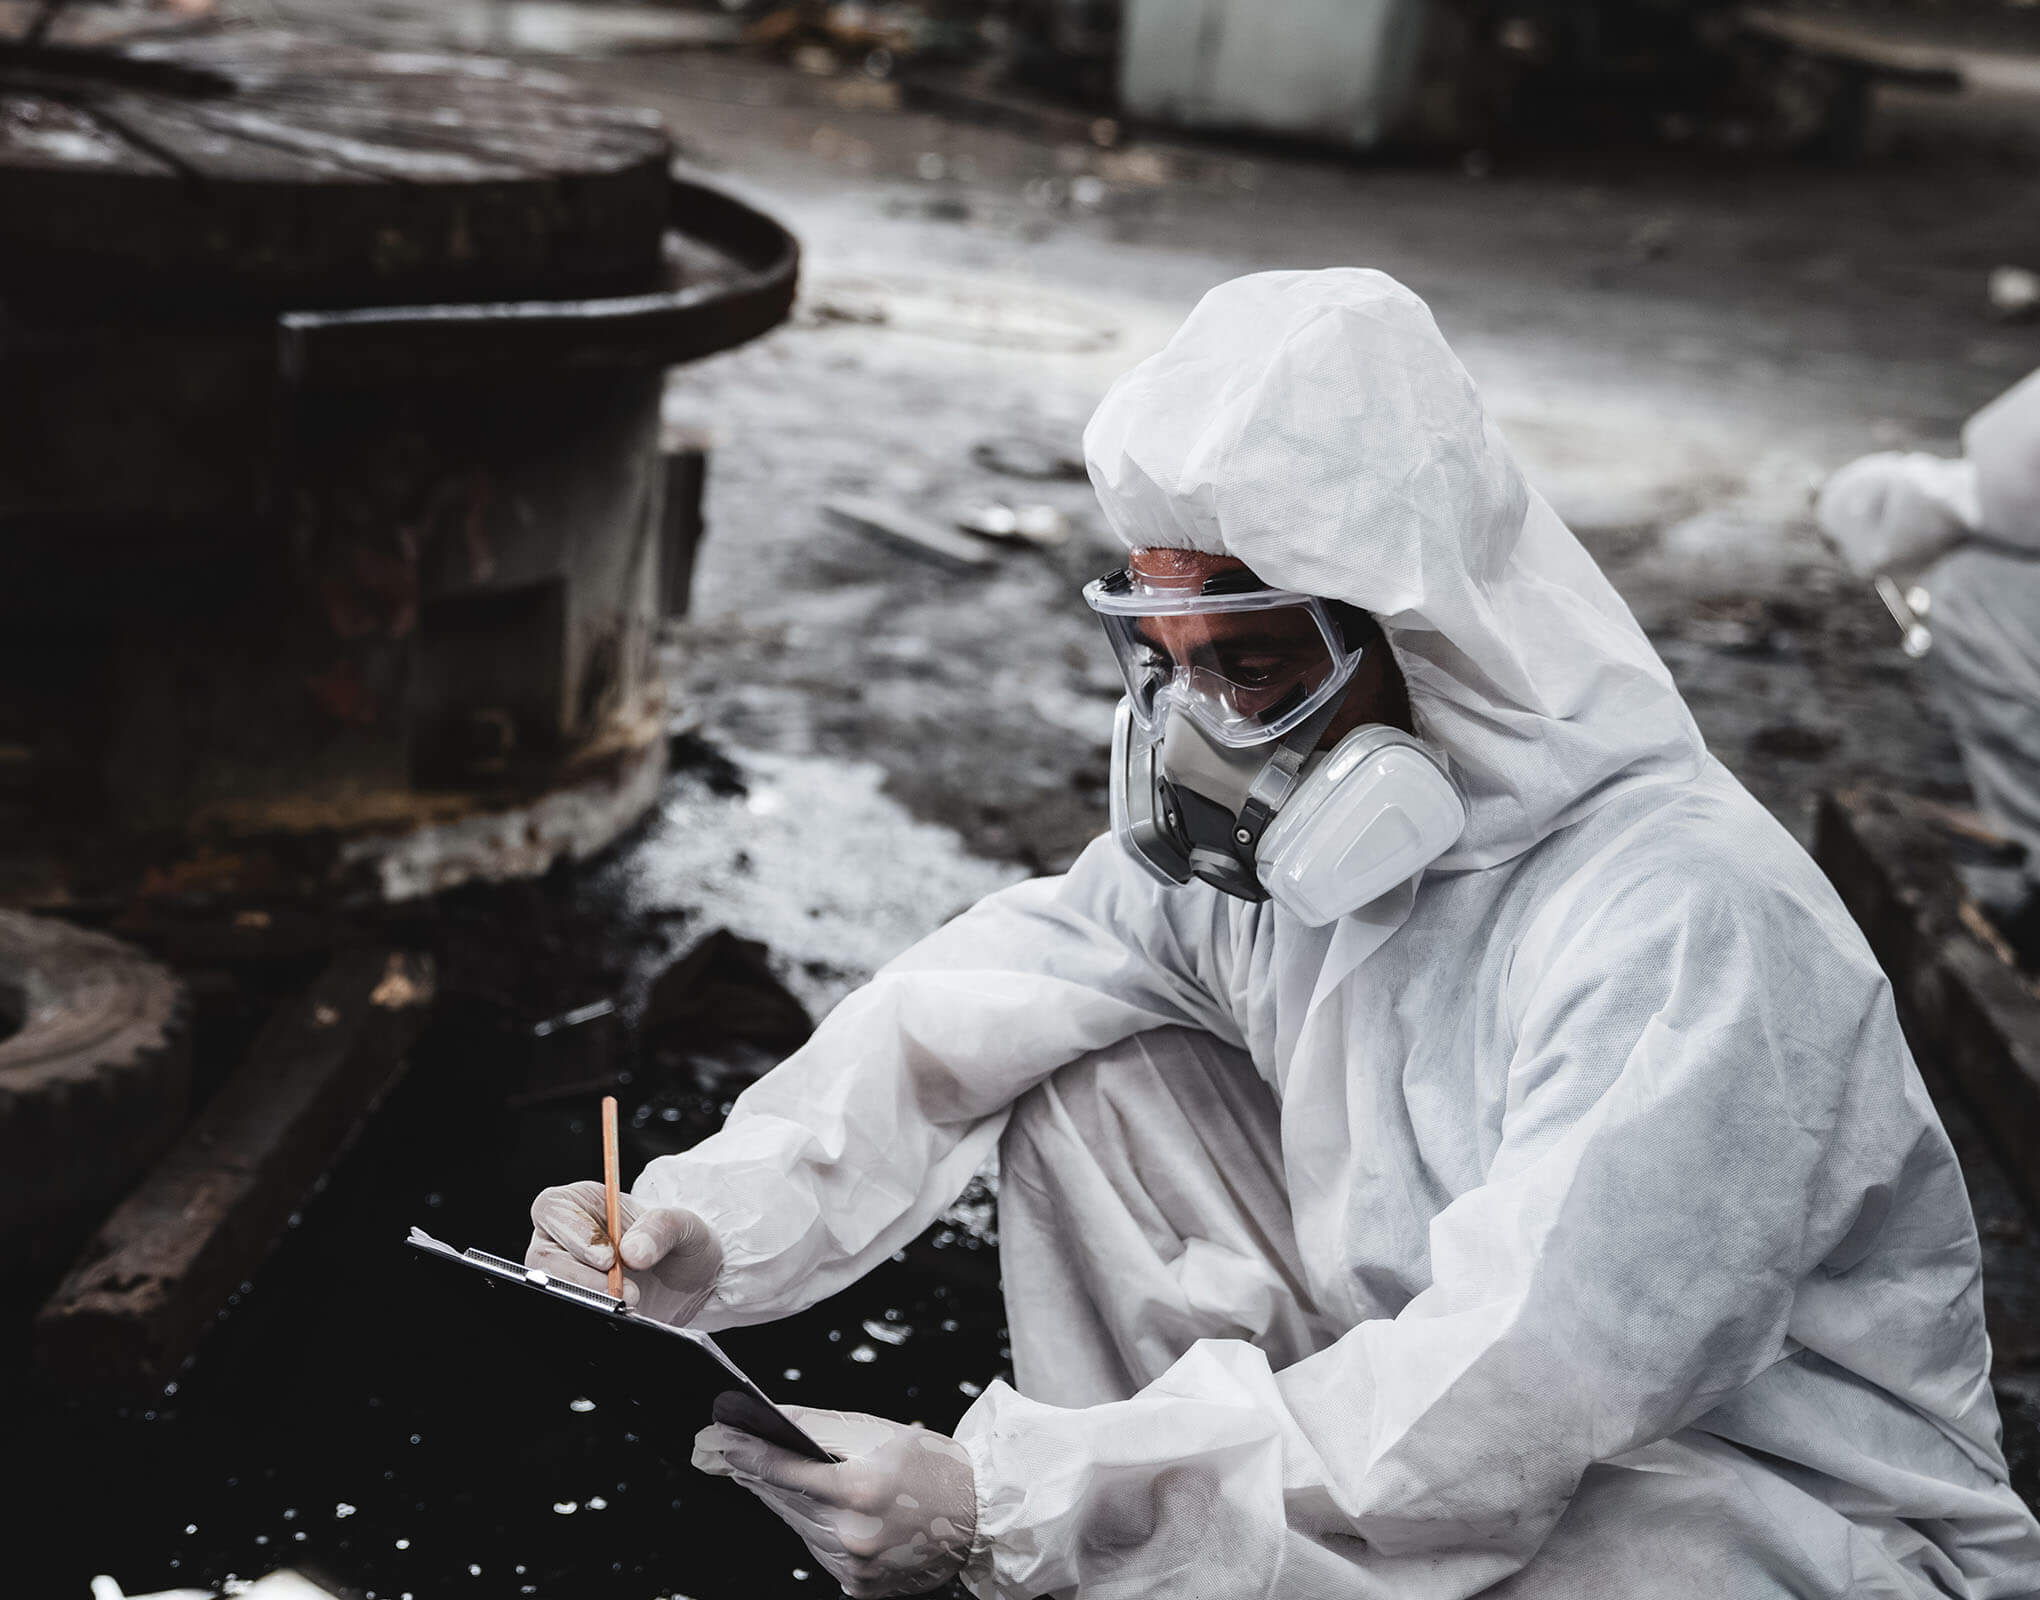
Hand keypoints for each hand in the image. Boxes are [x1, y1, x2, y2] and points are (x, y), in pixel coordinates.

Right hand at [525, 1179, 721, 1324]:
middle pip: (544, 1256)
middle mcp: (564, 1237)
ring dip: (588, 1297)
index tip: (608, 1258)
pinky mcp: (574, 1301)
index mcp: (581, 1202)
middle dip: (582, 1277)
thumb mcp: (684, 1224)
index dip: (574, 1233)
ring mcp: (565, 1272)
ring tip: (630, 1300)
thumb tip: (632, 1251)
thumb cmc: (679, 1240)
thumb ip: (660, 1227)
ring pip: (552, 1287)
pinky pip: (566, 1308)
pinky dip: (591, 1313)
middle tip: (622, 1290)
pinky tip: (620, 1313)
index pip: (553, 1209)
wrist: (690, 1278)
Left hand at [693, 1402, 977, 1597]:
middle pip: (785, 1502)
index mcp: (860, 1489)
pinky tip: (823, 1511)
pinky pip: (821, 1553)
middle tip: (729, 1454)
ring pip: (799, 1529)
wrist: (979, 1515)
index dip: (748, 1454)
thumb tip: (771, 1416)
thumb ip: (819, 1426)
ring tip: (775, 1477)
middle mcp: (855, 1535)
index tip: (721, 1441)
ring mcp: (858, 1567)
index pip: (785, 1470)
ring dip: (787, 1503)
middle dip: (758, 1475)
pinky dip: (816, 1531)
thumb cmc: (932, 1465)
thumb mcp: (878, 1431)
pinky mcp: (861, 1587)